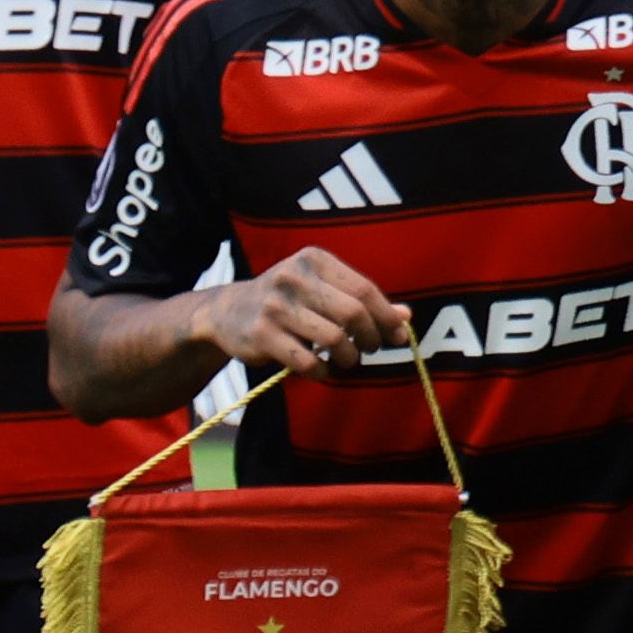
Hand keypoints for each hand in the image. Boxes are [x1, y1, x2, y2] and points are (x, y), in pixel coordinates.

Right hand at [197, 248, 409, 374]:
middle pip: (353, 313)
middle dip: (371, 338)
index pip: (365, 290)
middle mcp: (293, 277)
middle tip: (370, 349)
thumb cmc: (288, 300)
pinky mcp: (261, 334)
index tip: (397, 335)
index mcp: (313, 260)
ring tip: (347, 360)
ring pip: (334, 339)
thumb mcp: (322, 289)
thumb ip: (362, 300)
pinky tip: (322, 370)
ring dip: (349, 358)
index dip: (386, 317)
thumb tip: (405, 317)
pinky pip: (308, 361)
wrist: (227, 311)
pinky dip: (323, 372)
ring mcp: (275, 306)